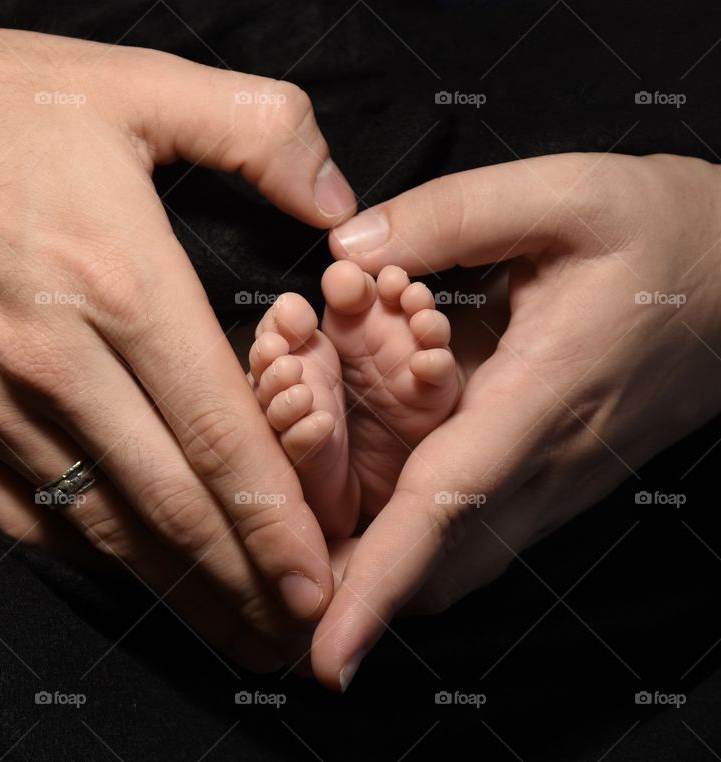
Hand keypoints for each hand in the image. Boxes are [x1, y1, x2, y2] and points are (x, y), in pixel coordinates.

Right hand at [0, 0, 357, 667]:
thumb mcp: (134, 84)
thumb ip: (258, 130)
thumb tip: (334, 198)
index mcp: (119, 283)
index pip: (220, 435)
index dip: (277, 521)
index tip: (319, 579)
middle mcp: (53, 363)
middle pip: (169, 505)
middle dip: (241, 582)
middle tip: (293, 634)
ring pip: (97, 525)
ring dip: (171, 587)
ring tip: (228, 628)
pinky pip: (17, 514)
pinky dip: (81, 553)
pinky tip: (127, 574)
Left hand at [310, 152, 720, 688]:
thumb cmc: (663, 231)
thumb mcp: (564, 195)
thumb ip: (451, 216)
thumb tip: (346, 252)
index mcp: (542, 393)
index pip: (447, 504)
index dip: (379, 583)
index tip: (328, 656)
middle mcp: (550, 461)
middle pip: (441, 562)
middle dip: (358, 588)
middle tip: (283, 578)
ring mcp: (561, 480)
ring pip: (461, 561)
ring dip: (387, 571)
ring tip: (313, 552)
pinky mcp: (562, 477)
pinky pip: (483, 535)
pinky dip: (422, 543)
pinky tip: (376, 510)